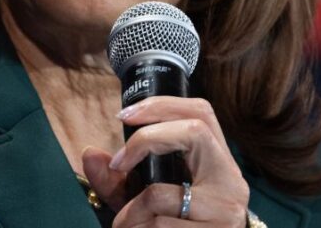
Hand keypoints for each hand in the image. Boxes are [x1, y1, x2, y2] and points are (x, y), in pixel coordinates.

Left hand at [82, 97, 248, 226]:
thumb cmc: (170, 227)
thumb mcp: (141, 200)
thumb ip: (115, 179)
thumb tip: (90, 154)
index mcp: (217, 164)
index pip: (202, 112)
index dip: (162, 105)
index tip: (124, 117)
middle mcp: (230, 182)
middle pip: (194, 131)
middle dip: (145, 139)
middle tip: (118, 163)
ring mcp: (226, 210)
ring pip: (160, 193)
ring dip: (129, 211)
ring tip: (123, 225)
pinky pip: (159, 226)